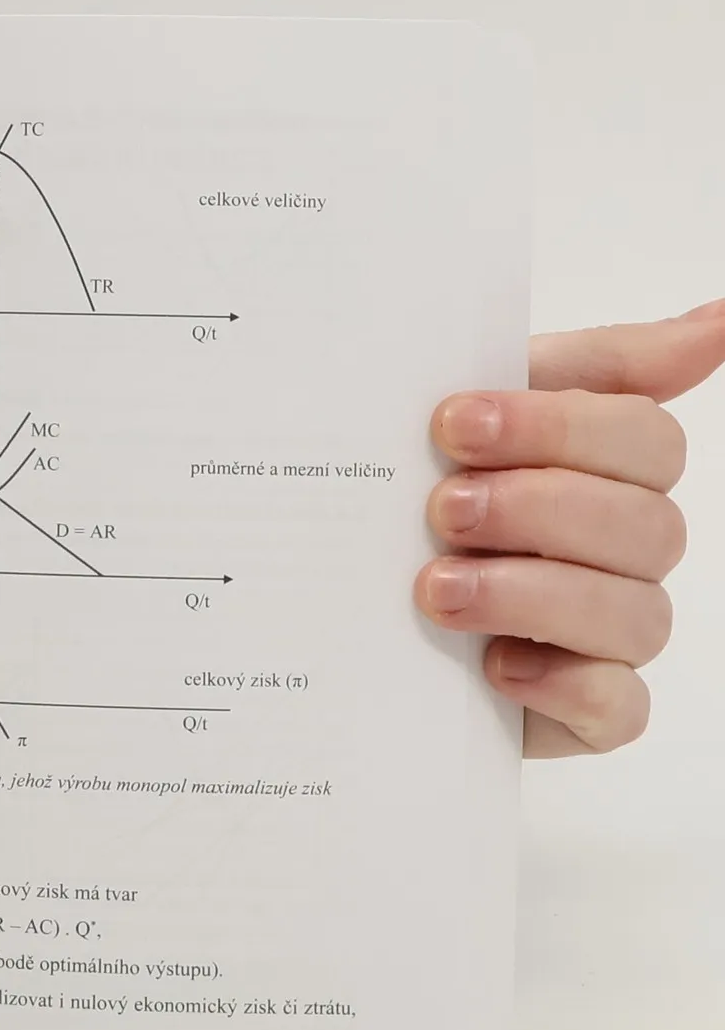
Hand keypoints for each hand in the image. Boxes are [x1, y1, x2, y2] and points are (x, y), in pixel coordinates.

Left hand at [417, 303, 724, 756]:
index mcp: (613, 468)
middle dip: (536, 509)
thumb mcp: (477, 411)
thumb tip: (719, 319)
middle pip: (646, 525)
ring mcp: (614, 633)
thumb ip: (588, 367)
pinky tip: (495, 665)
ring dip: (530, 595)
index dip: (555, 427)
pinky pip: (618, 708)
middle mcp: (629, 549)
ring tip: (435, 588)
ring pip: (636, 615)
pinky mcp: (586, 710)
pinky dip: (563, 685)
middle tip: (442, 509)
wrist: (342, 598)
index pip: (645, 436)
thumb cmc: (423, 491)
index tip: (451, 422)